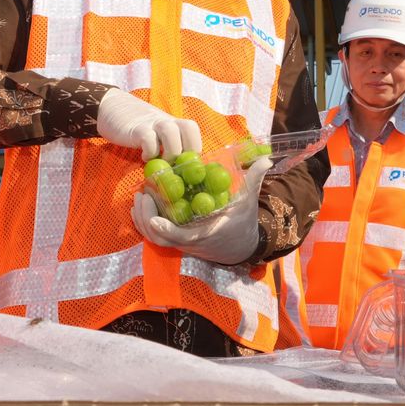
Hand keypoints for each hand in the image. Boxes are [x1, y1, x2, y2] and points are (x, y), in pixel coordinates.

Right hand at [96, 89, 200, 161]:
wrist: (111, 108)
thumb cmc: (137, 128)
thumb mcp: (156, 133)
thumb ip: (168, 144)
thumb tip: (179, 170)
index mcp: (173, 123)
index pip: (193, 129)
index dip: (195, 147)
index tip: (185, 163)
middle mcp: (166, 120)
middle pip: (189, 127)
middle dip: (187, 150)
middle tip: (177, 164)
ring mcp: (152, 123)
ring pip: (171, 132)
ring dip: (170, 152)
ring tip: (162, 162)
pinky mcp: (136, 129)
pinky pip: (149, 140)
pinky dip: (150, 152)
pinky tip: (145, 157)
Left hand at [130, 157, 271, 264]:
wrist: (240, 246)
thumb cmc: (242, 222)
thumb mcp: (248, 201)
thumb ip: (254, 180)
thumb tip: (265, 159)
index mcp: (207, 233)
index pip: (182, 237)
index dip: (166, 230)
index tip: (154, 218)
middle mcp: (190, 241)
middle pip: (160, 238)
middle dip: (146, 218)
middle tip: (142, 194)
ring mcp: (181, 243)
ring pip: (154, 239)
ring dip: (142, 219)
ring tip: (139, 197)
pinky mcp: (176, 241)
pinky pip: (155, 237)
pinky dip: (144, 223)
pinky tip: (141, 205)